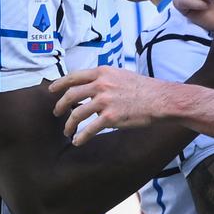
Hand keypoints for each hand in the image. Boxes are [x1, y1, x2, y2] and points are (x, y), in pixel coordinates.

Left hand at [50, 66, 164, 144]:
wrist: (162, 100)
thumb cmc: (145, 89)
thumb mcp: (122, 75)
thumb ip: (105, 79)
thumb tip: (92, 87)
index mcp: (103, 72)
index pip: (74, 77)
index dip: (60, 84)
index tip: (52, 90)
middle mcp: (101, 84)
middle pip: (71, 95)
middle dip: (60, 106)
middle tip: (57, 113)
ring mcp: (105, 101)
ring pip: (77, 113)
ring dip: (69, 125)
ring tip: (68, 131)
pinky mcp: (110, 117)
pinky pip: (89, 129)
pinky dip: (80, 137)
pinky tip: (78, 141)